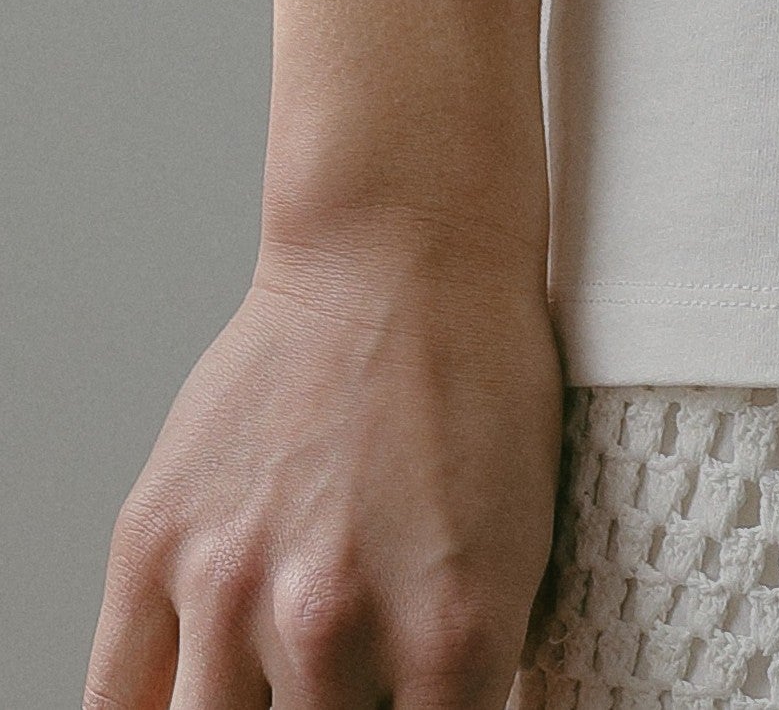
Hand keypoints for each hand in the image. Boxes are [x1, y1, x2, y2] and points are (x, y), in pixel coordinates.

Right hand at [84, 228, 564, 709]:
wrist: (402, 254)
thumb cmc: (478, 384)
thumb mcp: (521, 551)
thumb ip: (461, 675)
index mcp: (452, 635)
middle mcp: (334, 623)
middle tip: (336, 689)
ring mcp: (233, 584)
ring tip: (275, 675)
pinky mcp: (155, 544)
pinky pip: (115, 702)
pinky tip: (187, 697)